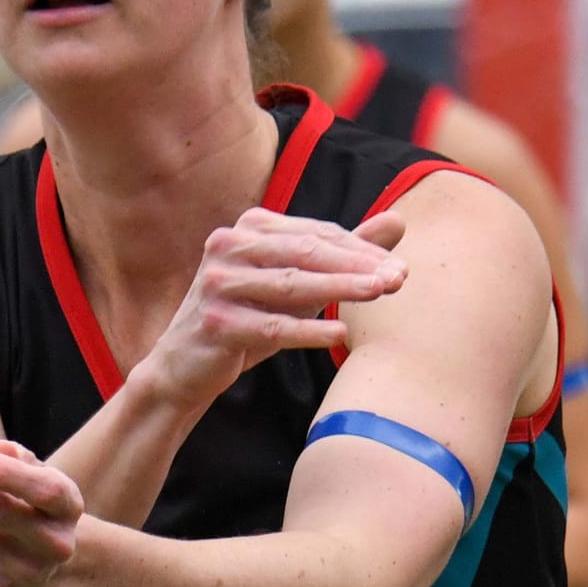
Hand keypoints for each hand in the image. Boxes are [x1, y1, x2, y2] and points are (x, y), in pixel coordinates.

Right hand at [143, 206, 407, 409]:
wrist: (186, 364)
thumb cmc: (249, 317)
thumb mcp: (298, 282)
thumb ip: (344, 252)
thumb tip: (398, 221)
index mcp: (250, 227)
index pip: (317, 235)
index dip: (362, 251)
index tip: (401, 270)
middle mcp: (230, 246)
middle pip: (305, 252)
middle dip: (356, 265)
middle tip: (399, 278)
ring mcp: (219, 283)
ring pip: (291, 285)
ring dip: (339, 288)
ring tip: (379, 292)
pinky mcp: (215, 323)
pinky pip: (271, 327)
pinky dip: (307, 330)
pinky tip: (339, 333)